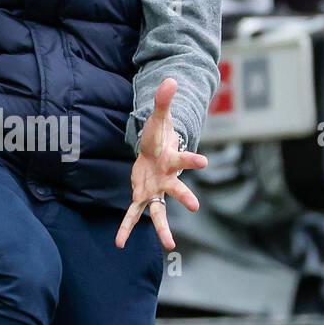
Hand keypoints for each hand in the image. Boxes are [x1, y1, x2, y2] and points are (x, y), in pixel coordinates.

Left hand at [115, 77, 207, 251]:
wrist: (154, 151)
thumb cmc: (160, 136)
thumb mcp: (159, 117)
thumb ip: (163, 101)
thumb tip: (169, 79)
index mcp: (173, 159)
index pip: (185, 158)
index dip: (193, 159)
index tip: (204, 162)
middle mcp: (167, 179)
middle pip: (178, 189)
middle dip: (185, 197)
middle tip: (195, 206)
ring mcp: (156, 190)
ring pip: (160, 211)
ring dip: (163, 228)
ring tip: (169, 246)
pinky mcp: (142, 195)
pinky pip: (134, 214)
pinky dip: (126, 228)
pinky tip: (119, 243)